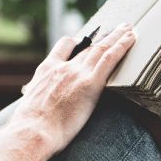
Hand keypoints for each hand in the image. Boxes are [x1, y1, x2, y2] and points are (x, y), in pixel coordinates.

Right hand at [12, 23, 135, 157]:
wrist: (32, 130)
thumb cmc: (30, 127)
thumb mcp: (30, 105)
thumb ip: (39, 99)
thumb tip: (39, 109)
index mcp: (46, 70)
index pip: (63, 47)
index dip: (76, 41)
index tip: (85, 39)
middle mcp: (63, 67)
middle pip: (87, 47)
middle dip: (102, 38)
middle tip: (115, 29)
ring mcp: (77, 73)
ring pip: (101, 49)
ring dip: (116, 37)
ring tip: (128, 29)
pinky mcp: (90, 83)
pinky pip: (109, 58)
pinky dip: (122, 46)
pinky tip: (131, 39)